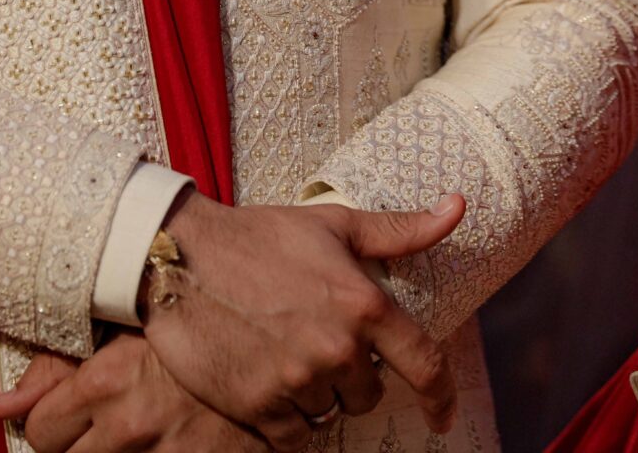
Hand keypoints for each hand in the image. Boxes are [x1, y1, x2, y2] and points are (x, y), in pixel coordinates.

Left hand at [0, 337, 260, 451]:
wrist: (288, 341)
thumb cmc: (205, 319)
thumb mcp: (131, 325)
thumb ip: (58, 364)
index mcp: (108, 379)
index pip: (40, 426)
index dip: (52, 416)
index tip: (73, 406)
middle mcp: (130, 424)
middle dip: (77, 440)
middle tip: (109, 417)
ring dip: (113, 452)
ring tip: (140, 427)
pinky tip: (166, 440)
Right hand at [143, 192, 464, 446]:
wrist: (180, 259)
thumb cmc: (260, 236)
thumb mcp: (335, 224)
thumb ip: (399, 230)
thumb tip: (457, 207)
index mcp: (364, 305)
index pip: (424, 364)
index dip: (441, 396)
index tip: (445, 416)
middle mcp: (337, 349)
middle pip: (369, 394)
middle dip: (354, 377)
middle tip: (321, 345)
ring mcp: (295, 381)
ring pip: (328, 414)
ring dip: (317, 396)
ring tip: (288, 358)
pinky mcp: (257, 405)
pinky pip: (292, 437)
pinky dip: (287, 421)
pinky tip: (270, 388)